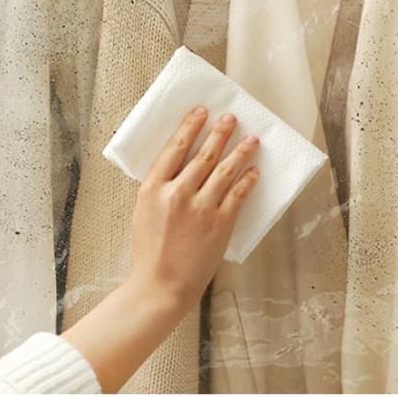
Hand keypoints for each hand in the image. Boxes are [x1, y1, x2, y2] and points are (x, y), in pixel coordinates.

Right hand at [129, 106, 258, 310]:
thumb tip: (175, 161)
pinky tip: (254, 170)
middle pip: (204, 154)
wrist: (161, 284)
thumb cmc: (150, 249)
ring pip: (225, 170)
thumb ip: (158, 185)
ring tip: (251, 139)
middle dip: (220, 132)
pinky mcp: (220, 224)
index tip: (201, 112)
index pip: (174, 147)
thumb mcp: (143, 210)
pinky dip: (248, 180)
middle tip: (231, 118)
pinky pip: (238, 194)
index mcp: (154, 188)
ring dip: (240, 151)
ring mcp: (201, 208)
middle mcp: (178, 193)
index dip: (190, 126)